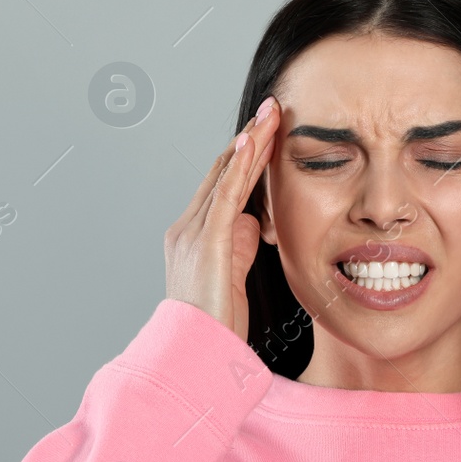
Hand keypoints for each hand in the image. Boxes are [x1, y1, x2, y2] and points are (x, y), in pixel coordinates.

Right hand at [164, 95, 281, 341]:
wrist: (194, 353)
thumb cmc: (214, 324)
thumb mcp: (232, 275)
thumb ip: (239, 246)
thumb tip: (254, 222)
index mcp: (194, 235)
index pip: (223, 184)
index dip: (245, 155)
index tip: (267, 131)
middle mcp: (188, 227)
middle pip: (223, 171)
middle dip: (249, 138)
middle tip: (272, 108)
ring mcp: (193, 233)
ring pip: (225, 176)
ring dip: (249, 142)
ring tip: (270, 114)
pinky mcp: (206, 242)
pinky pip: (224, 196)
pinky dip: (238, 167)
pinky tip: (251, 143)